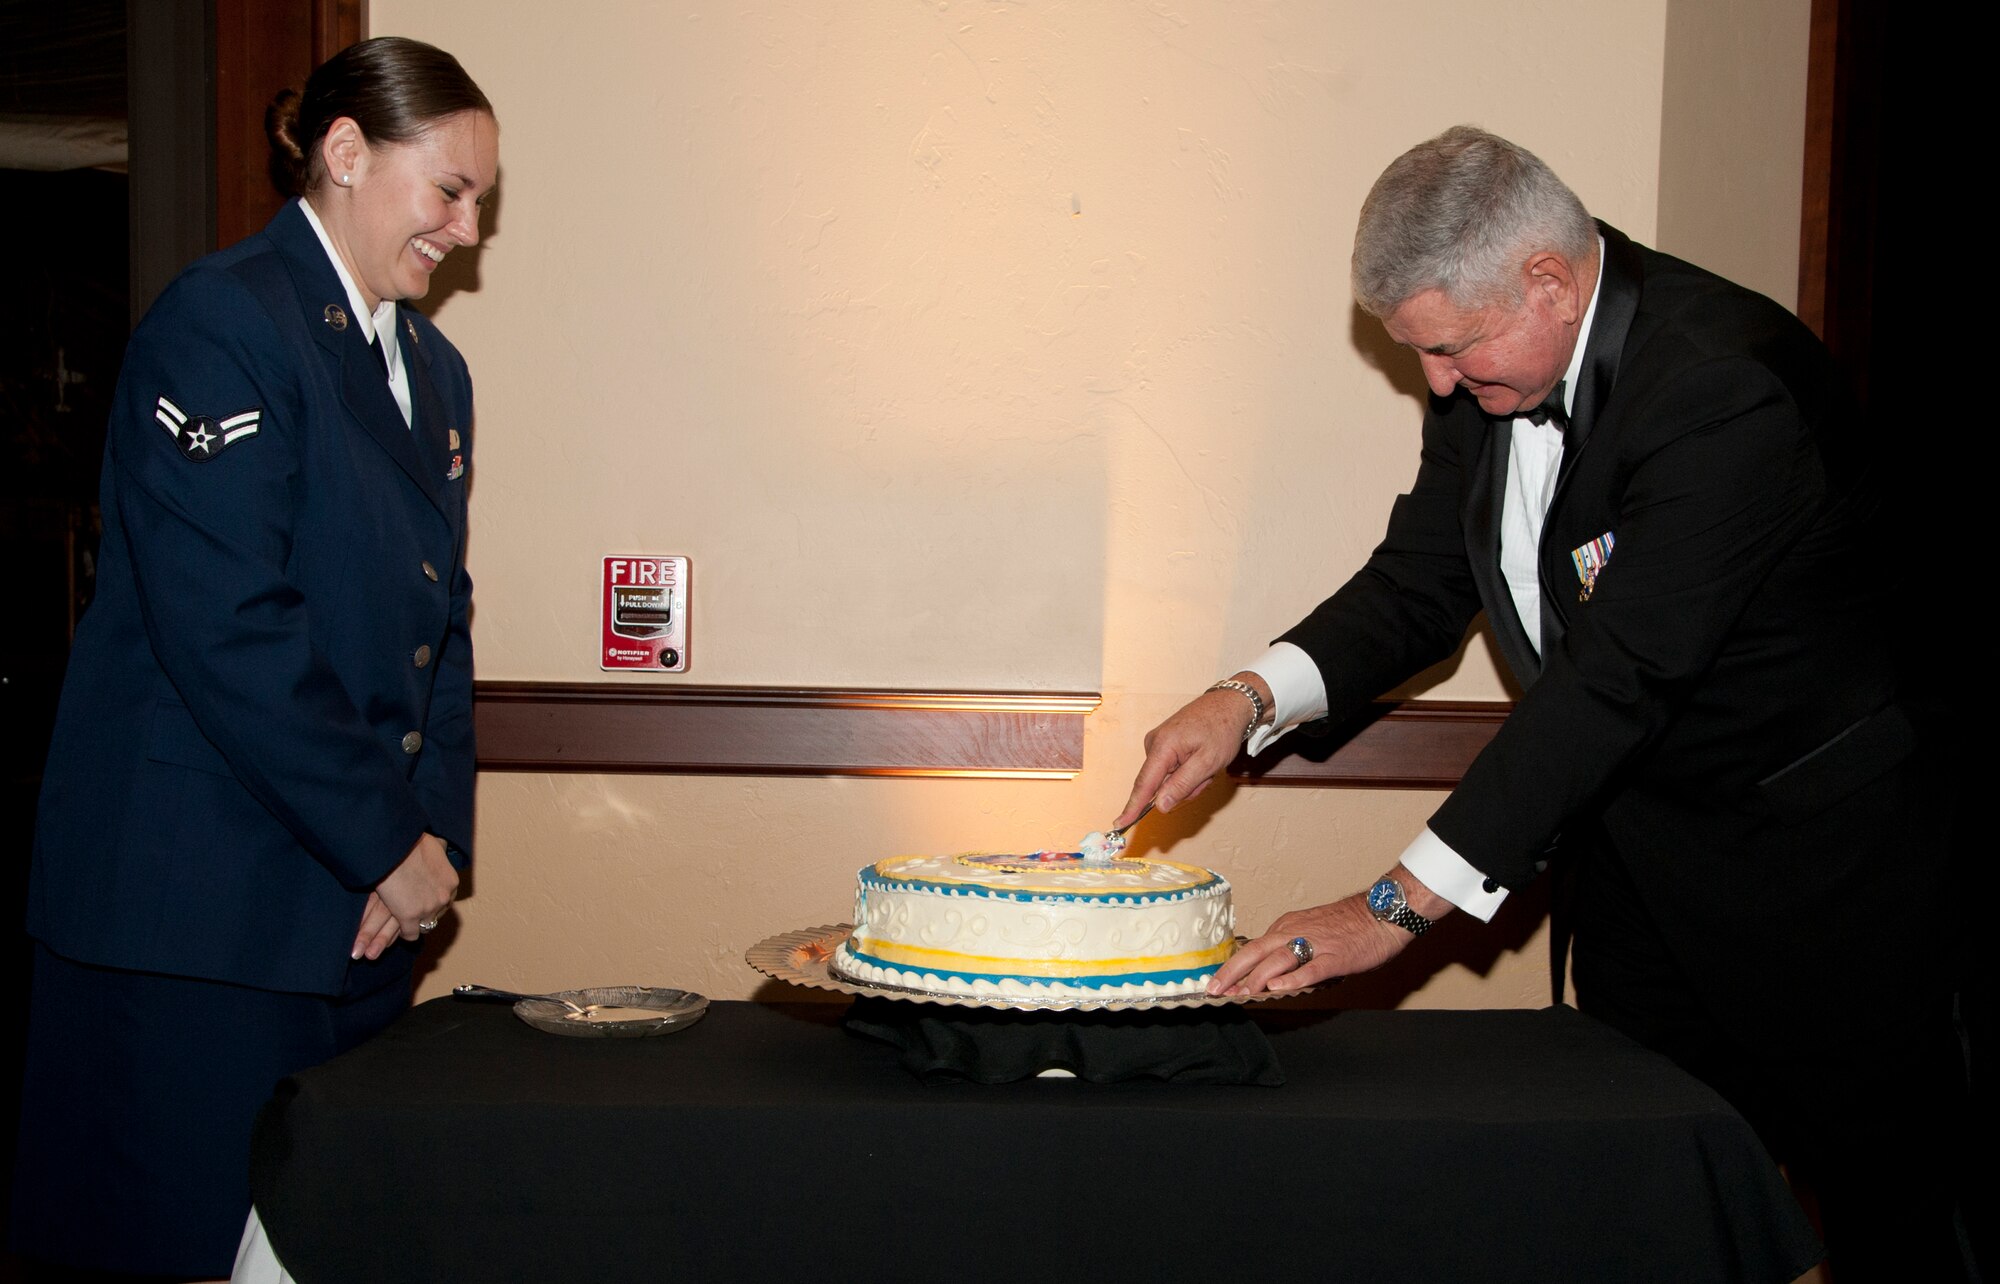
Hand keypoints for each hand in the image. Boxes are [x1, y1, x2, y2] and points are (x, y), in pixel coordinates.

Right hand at [352, 832, 457, 958]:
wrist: (394, 847)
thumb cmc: (409, 841)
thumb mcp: (434, 845)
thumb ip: (439, 852)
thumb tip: (442, 845)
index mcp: (451, 882)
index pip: (444, 901)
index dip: (431, 903)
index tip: (421, 902)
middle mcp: (444, 897)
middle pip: (436, 915)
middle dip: (425, 915)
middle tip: (411, 913)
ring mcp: (429, 909)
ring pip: (425, 927)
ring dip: (414, 926)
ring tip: (404, 924)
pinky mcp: (411, 917)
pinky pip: (410, 934)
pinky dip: (404, 933)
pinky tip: (396, 929)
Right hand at [1112, 673, 1271, 826]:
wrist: (1229, 704)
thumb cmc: (1221, 729)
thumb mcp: (1208, 762)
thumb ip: (1182, 785)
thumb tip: (1159, 806)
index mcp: (1163, 746)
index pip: (1144, 784)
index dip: (1132, 807)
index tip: (1119, 823)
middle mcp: (1155, 743)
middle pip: (1160, 785)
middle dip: (1184, 788)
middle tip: (1207, 776)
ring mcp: (1159, 743)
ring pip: (1168, 779)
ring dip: (1189, 779)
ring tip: (1206, 764)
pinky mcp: (1165, 744)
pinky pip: (1171, 769)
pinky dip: (1187, 771)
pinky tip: (1200, 759)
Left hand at [1209, 865, 1449, 993]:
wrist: (1381, 912)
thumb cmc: (1348, 924)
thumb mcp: (1310, 929)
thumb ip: (1290, 947)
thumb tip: (1269, 972)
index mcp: (1287, 927)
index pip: (1253, 948)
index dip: (1233, 967)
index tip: (1217, 982)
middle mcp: (1295, 932)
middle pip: (1255, 951)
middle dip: (1231, 972)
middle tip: (1213, 990)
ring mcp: (1315, 945)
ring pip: (1278, 960)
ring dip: (1255, 978)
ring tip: (1239, 994)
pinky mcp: (1336, 957)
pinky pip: (1310, 969)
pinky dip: (1292, 979)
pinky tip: (1277, 989)